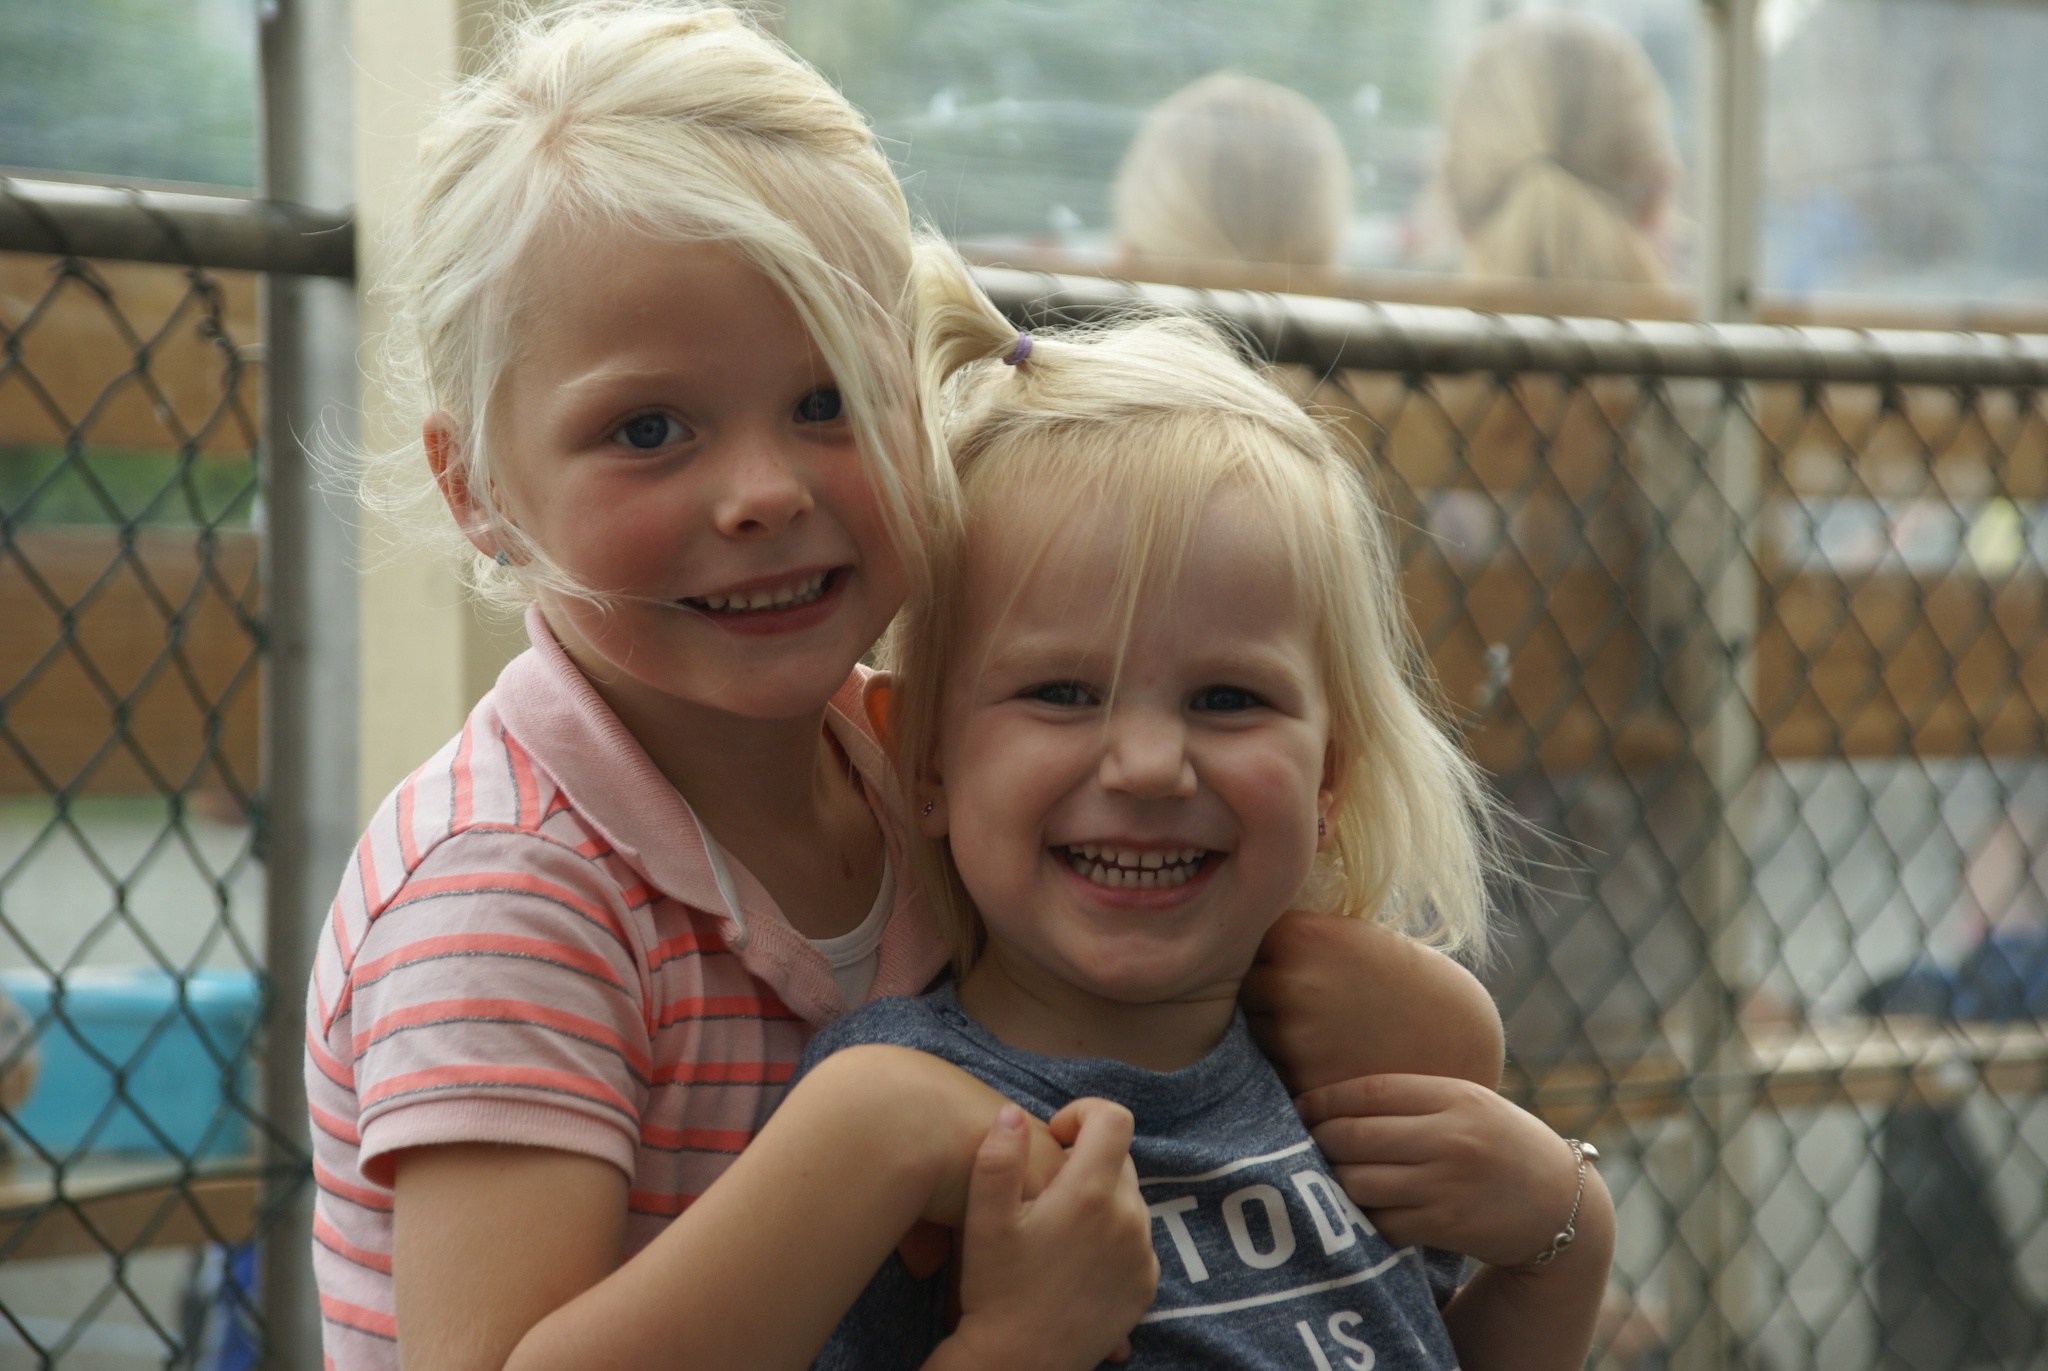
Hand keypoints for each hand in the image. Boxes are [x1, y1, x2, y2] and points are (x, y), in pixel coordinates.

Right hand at [937, 1099, 1157, 1370]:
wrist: (1019, 1363)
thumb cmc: (995, 1289)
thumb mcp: (983, 1220)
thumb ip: (997, 1157)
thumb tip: (1012, 1113)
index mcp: (1090, 1194)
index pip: (1113, 1119)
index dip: (1083, 1113)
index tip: (1055, 1135)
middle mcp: (1128, 1220)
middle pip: (1121, 1158)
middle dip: (1086, 1160)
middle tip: (1046, 1190)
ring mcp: (1142, 1255)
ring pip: (1129, 1199)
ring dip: (1100, 1199)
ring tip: (1058, 1229)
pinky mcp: (1146, 1285)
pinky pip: (1137, 1239)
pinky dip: (1112, 1235)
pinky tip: (1075, 1258)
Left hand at [1244, 911, 1502, 1094]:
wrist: (1455, 1037)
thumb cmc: (1398, 979)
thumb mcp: (1349, 938)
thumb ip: (1295, 940)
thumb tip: (1228, 934)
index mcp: (1301, 935)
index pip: (1244, 942)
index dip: (1268, 957)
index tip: (1297, 965)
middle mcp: (1291, 981)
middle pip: (1243, 990)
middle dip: (1266, 999)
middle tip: (1312, 1005)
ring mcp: (1294, 1035)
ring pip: (1255, 1033)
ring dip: (1276, 1036)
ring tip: (1327, 1032)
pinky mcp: (1303, 1082)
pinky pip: (1273, 1073)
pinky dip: (1293, 1071)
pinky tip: (1332, 1060)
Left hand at [1295, 1073, 1581, 1267]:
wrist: (1560, 1204)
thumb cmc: (1500, 1144)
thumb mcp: (1468, 1103)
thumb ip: (1414, 1097)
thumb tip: (1333, 1098)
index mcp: (1453, 1097)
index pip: (1369, 1091)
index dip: (1323, 1099)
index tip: (1298, 1107)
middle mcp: (1450, 1137)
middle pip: (1354, 1136)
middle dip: (1316, 1142)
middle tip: (1299, 1146)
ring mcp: (1447, 1184)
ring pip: (1359, 1182)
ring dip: (1333, 1183)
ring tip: (1323, 1180)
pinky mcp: (1446, 1227)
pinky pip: (1381, 1223)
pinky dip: (1362, 1220)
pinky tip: (1358, 1213)